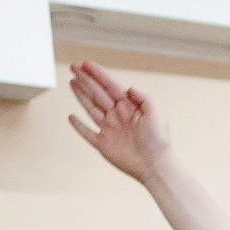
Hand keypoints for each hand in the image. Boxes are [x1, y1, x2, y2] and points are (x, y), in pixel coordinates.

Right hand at [66, 61, 172, 179]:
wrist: (155, 165)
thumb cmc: (159, 141)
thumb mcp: (155, 113)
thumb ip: (143, 98)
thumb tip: (129, 88)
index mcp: (129, 107)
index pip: (110, 85)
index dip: (97, 74)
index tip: (86, 63)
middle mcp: (117, 115)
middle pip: (97, 93)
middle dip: (85, 79)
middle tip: (74, 67)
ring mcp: (109, 129)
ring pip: (90, 108)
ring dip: (80, 95)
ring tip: (72, 82)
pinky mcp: (103, 144)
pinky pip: (87, 132)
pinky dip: (78, 125)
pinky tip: (71, 116)